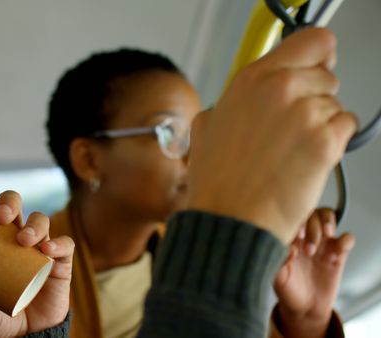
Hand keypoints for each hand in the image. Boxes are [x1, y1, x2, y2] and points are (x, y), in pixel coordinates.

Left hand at [0, 168, 73, 337]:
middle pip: (15, 203)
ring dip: (34, 224)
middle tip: (0, 216)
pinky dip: (58, 243)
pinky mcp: (59, 263)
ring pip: (40, 220)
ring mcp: (37, 247)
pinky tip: (47, 250)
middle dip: (9, 201)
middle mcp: (13, 235)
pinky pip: (64, 245)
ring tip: (24, 240)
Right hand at [187, 28, 356, 242]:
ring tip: (290, 151)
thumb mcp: (207, 125)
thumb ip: (233, 100)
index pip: (312, 41)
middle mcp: (281, 88)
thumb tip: (247, 98)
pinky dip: (332, 143)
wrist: (231, 219)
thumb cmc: (218, 180)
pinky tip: (303, 160)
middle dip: (314, 98)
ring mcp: (305, 114)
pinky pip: (346, 128)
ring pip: (335, 105)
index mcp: (252, 79)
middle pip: (326, 75)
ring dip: (320, 125)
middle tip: (290, 128)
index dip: (317, 55)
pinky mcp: (326, 142)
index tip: (316, 66)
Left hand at [274, 208, 354, 337]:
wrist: (304, 306)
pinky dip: (344, 241)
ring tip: (326, 236)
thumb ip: (278, 262)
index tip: (295, 237)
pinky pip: (347, 237)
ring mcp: (321, 242)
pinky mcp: (337, 253)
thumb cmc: (286, 288)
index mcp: (287, 237)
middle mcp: (304, 235)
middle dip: (312, 227)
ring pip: (327, 215)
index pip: (290, 216)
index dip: (295, 221)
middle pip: (310, 212)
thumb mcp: (276, 278)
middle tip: (309, 249)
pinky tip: (334, 256)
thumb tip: (290, 248)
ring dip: (327, 222)